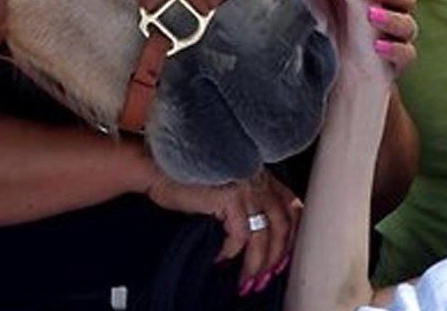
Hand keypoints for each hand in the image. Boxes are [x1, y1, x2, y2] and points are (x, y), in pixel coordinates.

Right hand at [146, 168, 301, 294]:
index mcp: (259, 174)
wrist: (156, 168)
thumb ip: (242, 203)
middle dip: (276, 256)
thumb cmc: (182, 177)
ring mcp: (245, 187)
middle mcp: (257, 178)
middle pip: (283, 225)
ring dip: (256, 263)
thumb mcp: (222, 187)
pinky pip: (239, 236)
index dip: (291, 234)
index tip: (283, 255)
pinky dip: (231, 252)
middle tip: (265, 276)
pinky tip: (221, 259)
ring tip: (246, 279)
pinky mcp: (229, 198)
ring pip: (264, 236)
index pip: (290, 205)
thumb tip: (253, 238)